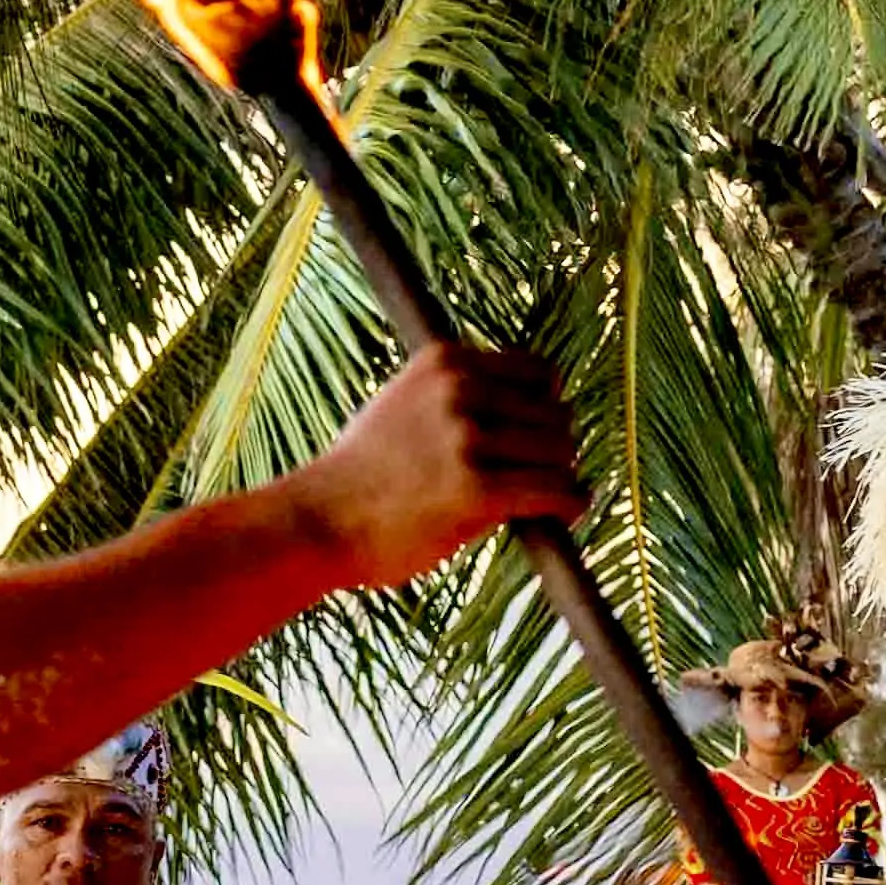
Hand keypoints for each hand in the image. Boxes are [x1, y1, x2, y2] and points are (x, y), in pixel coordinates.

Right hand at [282, 342, 585, 592]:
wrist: (315, 522)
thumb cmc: (357, 474)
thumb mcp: (400, 404)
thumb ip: (455, 395)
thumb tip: (526, 405)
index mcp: (445, 363)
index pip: (538, 373)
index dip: (544, 408)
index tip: (532, 437)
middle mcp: (460, 391)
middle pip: (554, 413)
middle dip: (552, 448)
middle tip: (537, 478)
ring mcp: (467, 439)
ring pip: (558, 451)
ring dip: (559, 477)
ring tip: (545, 500)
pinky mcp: (476, 488)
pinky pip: (554, 490)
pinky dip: (569, 504)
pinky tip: (562, 516)